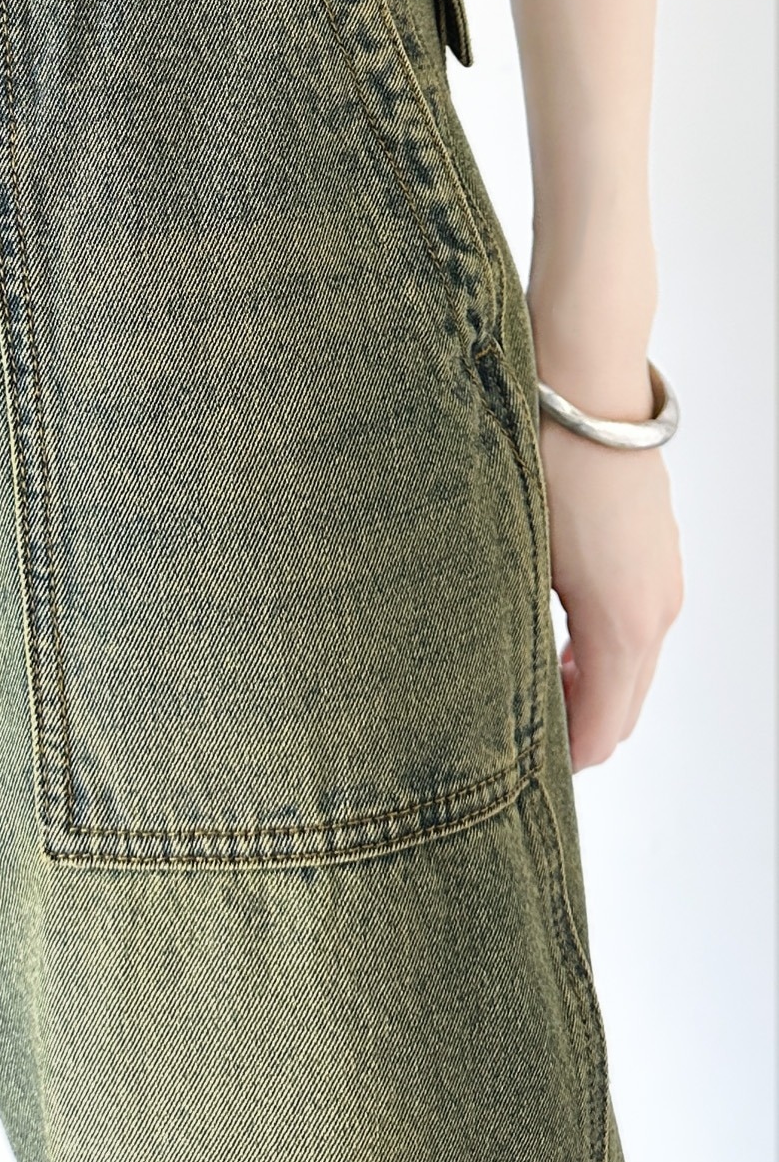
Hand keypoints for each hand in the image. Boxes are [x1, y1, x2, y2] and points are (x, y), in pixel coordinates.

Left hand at [537, 416, 682, 769]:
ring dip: (587, 690)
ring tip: (526, 691)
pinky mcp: (656, 555)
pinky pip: (637, 629)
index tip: (518, 772)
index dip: (564, 761)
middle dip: (576, 731)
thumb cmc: (540, 464)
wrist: (582, 390)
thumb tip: (497, 682)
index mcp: (623, 623)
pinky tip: (552, 642)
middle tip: (515, 741)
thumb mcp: (517, 558)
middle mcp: (657, 610)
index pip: (602, 728)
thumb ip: (517, 631)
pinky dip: (601, 653)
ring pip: (632, 668)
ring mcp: (664, 581)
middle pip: (623, 707)